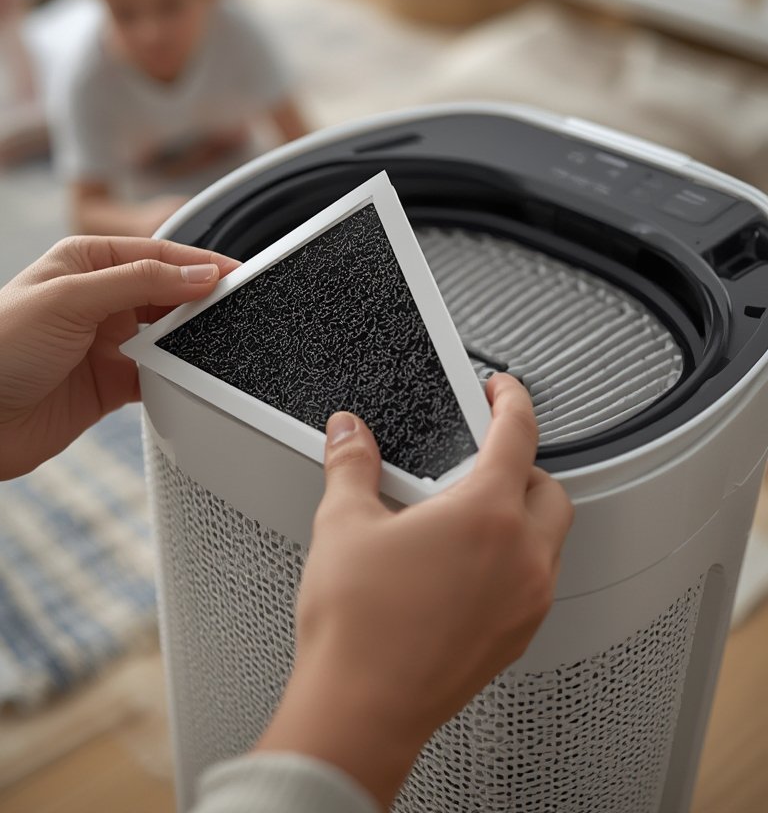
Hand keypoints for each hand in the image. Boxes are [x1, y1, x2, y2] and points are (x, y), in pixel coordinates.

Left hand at [0, 236, 238, 478]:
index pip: (158, 254)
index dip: (199, 263)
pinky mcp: (111, 383)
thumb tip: (197, 272)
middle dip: (202, 301)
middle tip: (239, 310)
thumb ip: (137, 282)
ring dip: (192, 339)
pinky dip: (179, 376)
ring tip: (222, 343)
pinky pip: (160, 375)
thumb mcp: (69, 299)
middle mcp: (100, 299)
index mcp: (88, 263)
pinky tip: (192, 377)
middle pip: (169, 293)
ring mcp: (107, 342)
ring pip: (169, 334)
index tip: (236, 275)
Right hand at [257, 374, 572, 807]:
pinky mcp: (518, 636)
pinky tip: (470, 566)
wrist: (361, 709)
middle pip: (548, 486)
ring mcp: (526, 601)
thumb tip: (349, 435)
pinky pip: (538, 580)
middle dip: (522, 464)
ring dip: (523, 513)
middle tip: (481, 458)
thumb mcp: (344, 524)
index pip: (518, 434)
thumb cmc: (359, 628)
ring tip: (470, 514)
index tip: (502, 390)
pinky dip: (518, 558)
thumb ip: (352, 465)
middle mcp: (521, 556)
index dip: (512, 400)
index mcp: (486, 514)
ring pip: (550, 537)